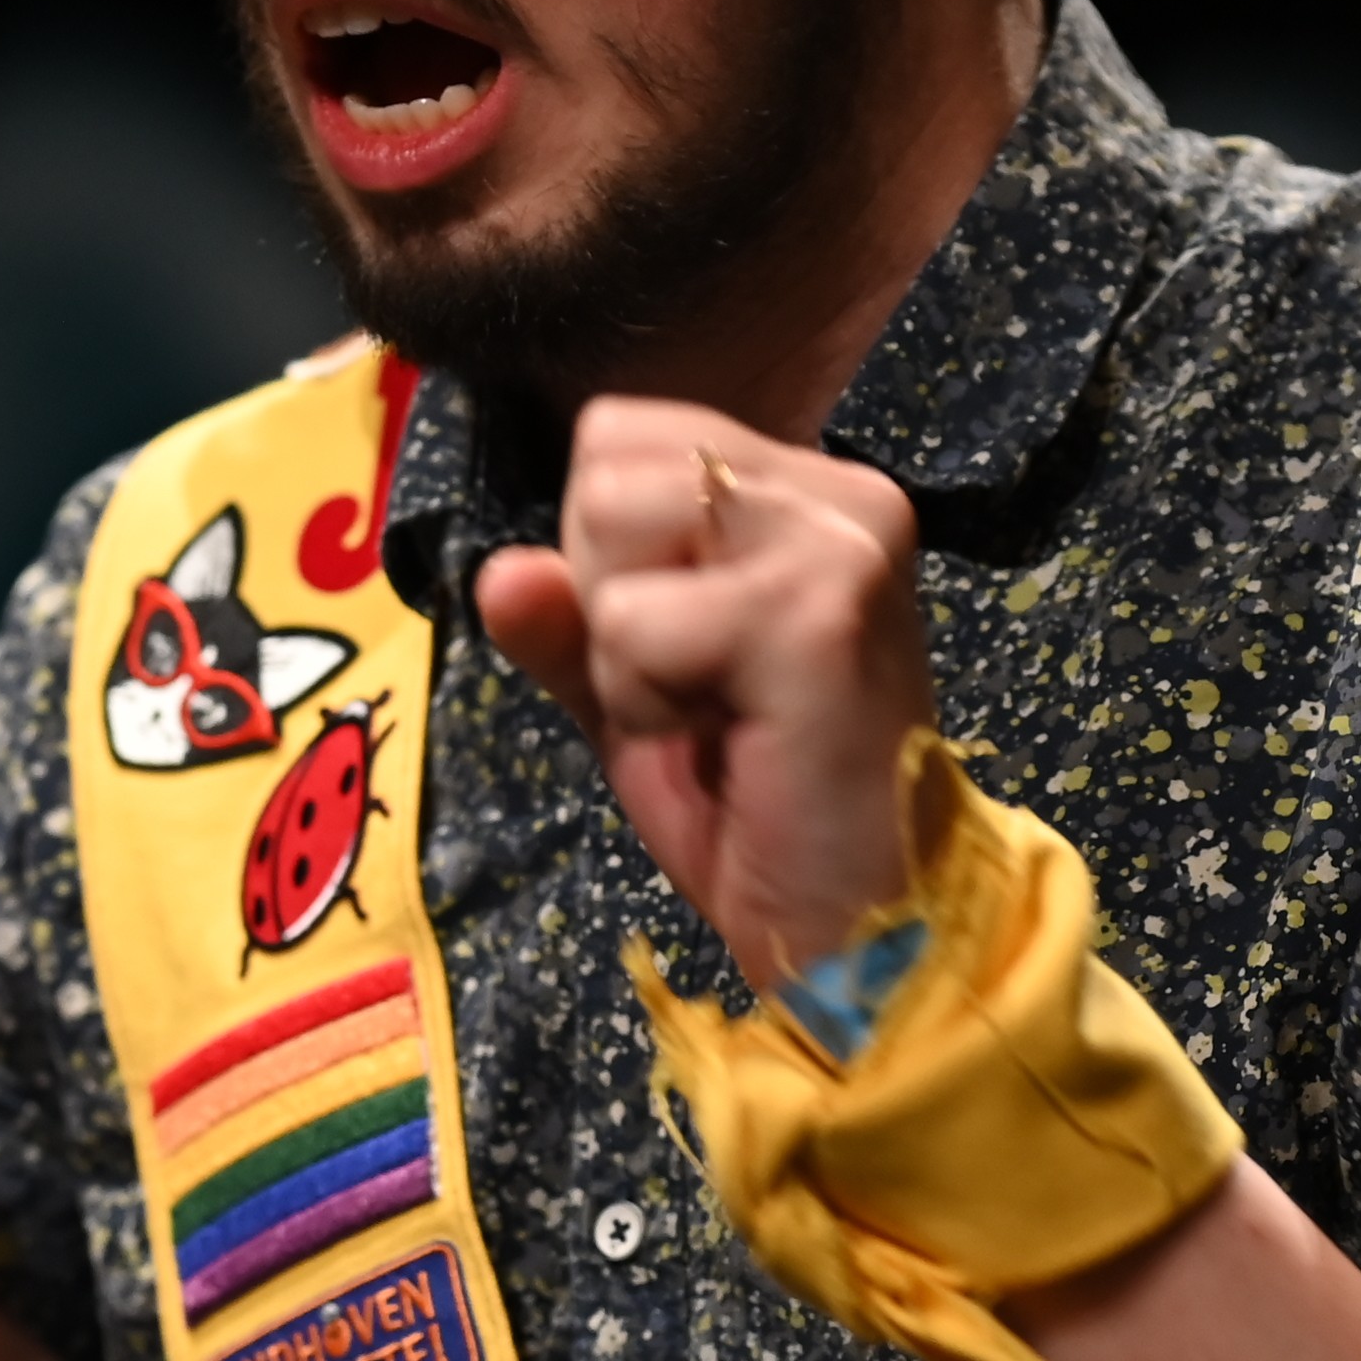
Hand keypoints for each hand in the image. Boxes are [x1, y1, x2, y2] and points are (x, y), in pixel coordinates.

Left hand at [471, 400, 955, 992]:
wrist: (860, 926)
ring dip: (625, 645)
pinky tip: (726, 737)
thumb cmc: (759, 805)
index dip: (606, 555)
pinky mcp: (818, 610)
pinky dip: (643, 699)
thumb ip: (564, 618)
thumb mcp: (632, 690)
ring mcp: (837, 540)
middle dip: (609, 594)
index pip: (616, 434)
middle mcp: (838, 490)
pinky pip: (631, 622)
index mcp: (804, 485)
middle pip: (602, 467)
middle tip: (701, 686)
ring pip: (608, 519)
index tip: (687, 646)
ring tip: (714, 707)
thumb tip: (500, 571)